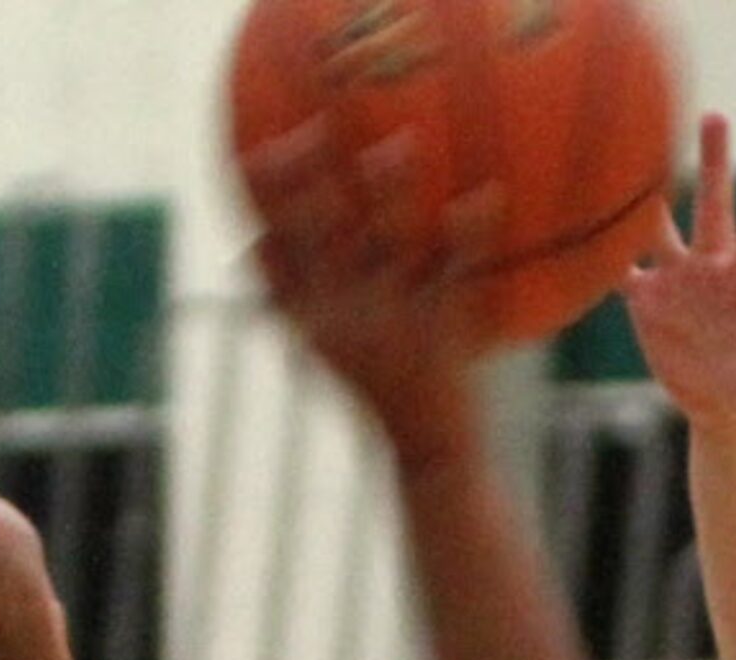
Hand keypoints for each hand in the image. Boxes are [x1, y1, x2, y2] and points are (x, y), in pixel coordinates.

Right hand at [238, 123, 486, 462]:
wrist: (430, 452)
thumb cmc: (380, 393)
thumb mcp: (320, 353)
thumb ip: (287, 301)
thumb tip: (250, 249)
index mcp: (308, 319)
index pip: (267, 250)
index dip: (260, 202)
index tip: (260, 150)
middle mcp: (341, 315)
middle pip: (312, 233)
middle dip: (305, 180)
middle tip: (313, 130)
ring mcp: (391, 320)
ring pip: (382, 242)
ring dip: (387, 192)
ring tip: (398, 147)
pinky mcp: (440, 329)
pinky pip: (457, 271)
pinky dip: (470, 232)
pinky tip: (485, 194)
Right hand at [620, 113, 735, 427]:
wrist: (724, 401)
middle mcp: (712, 270)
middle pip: (712, 209)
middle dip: (713, 164)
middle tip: (715, 114)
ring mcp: (678, 281)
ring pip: (660, 228)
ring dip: (647, 196)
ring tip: (633, 153)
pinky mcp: (648, 302)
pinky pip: (621, 272)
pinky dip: (603, 253)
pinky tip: (582, 217)